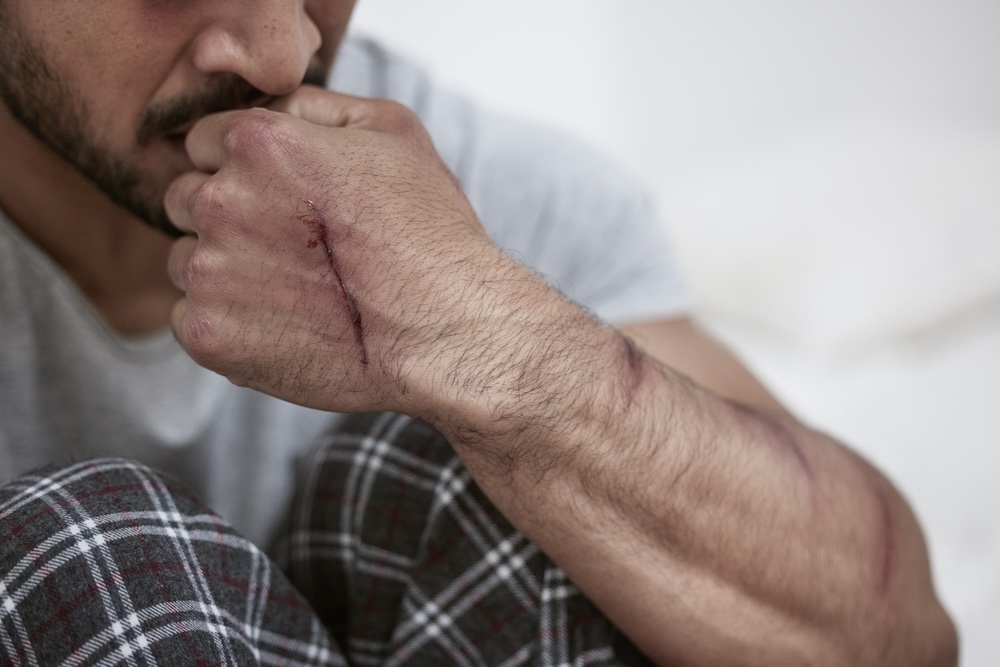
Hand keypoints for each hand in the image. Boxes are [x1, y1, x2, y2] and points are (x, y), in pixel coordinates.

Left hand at [164, 87, 537, 415]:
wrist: (445, 332)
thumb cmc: (429, 233)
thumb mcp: (394, 132)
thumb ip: (316, 105)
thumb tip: (272, 109)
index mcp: (259, 144)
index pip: (204, 141)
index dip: (246, 169)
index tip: (284, 201)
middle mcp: (222, 202)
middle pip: (186, 199)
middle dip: (229, 217)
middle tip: (293, 247)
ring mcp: (211, 272)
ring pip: (187, 261)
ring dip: (226, 272)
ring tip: (295, 291)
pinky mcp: (210, 335)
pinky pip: (192, 317)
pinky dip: (228, 323)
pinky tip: (283, 325)